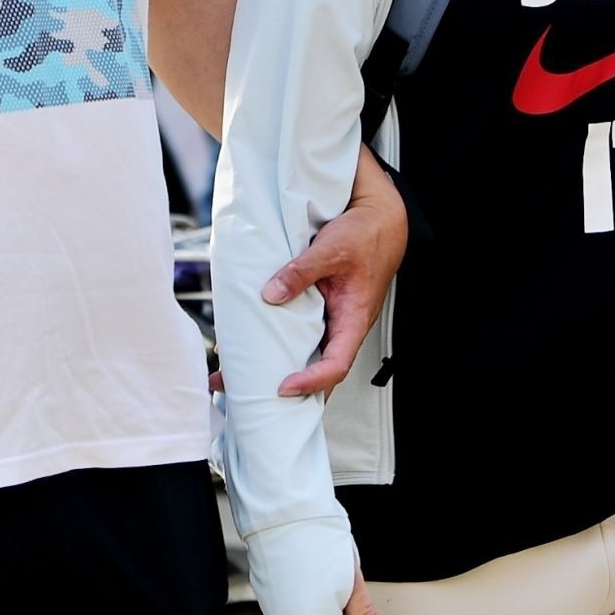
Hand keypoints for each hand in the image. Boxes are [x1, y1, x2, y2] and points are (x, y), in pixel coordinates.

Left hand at [266, 154, 407, 396]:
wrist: (379, 218)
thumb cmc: (367, 235)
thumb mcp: (333, 249)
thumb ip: (302, 271)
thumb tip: (270, 294)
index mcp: (354, 319)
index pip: (336, 364)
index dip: (312, 381)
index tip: (284, 387)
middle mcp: (342, 325)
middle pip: (315, 369)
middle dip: (284, 389)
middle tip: (244, 397)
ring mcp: (330, 318)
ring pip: (304, 352)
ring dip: (274, 366)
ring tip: (236, 377)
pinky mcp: (319, 307)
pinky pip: (297, 331)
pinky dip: (275, 340)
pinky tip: (249, 342)